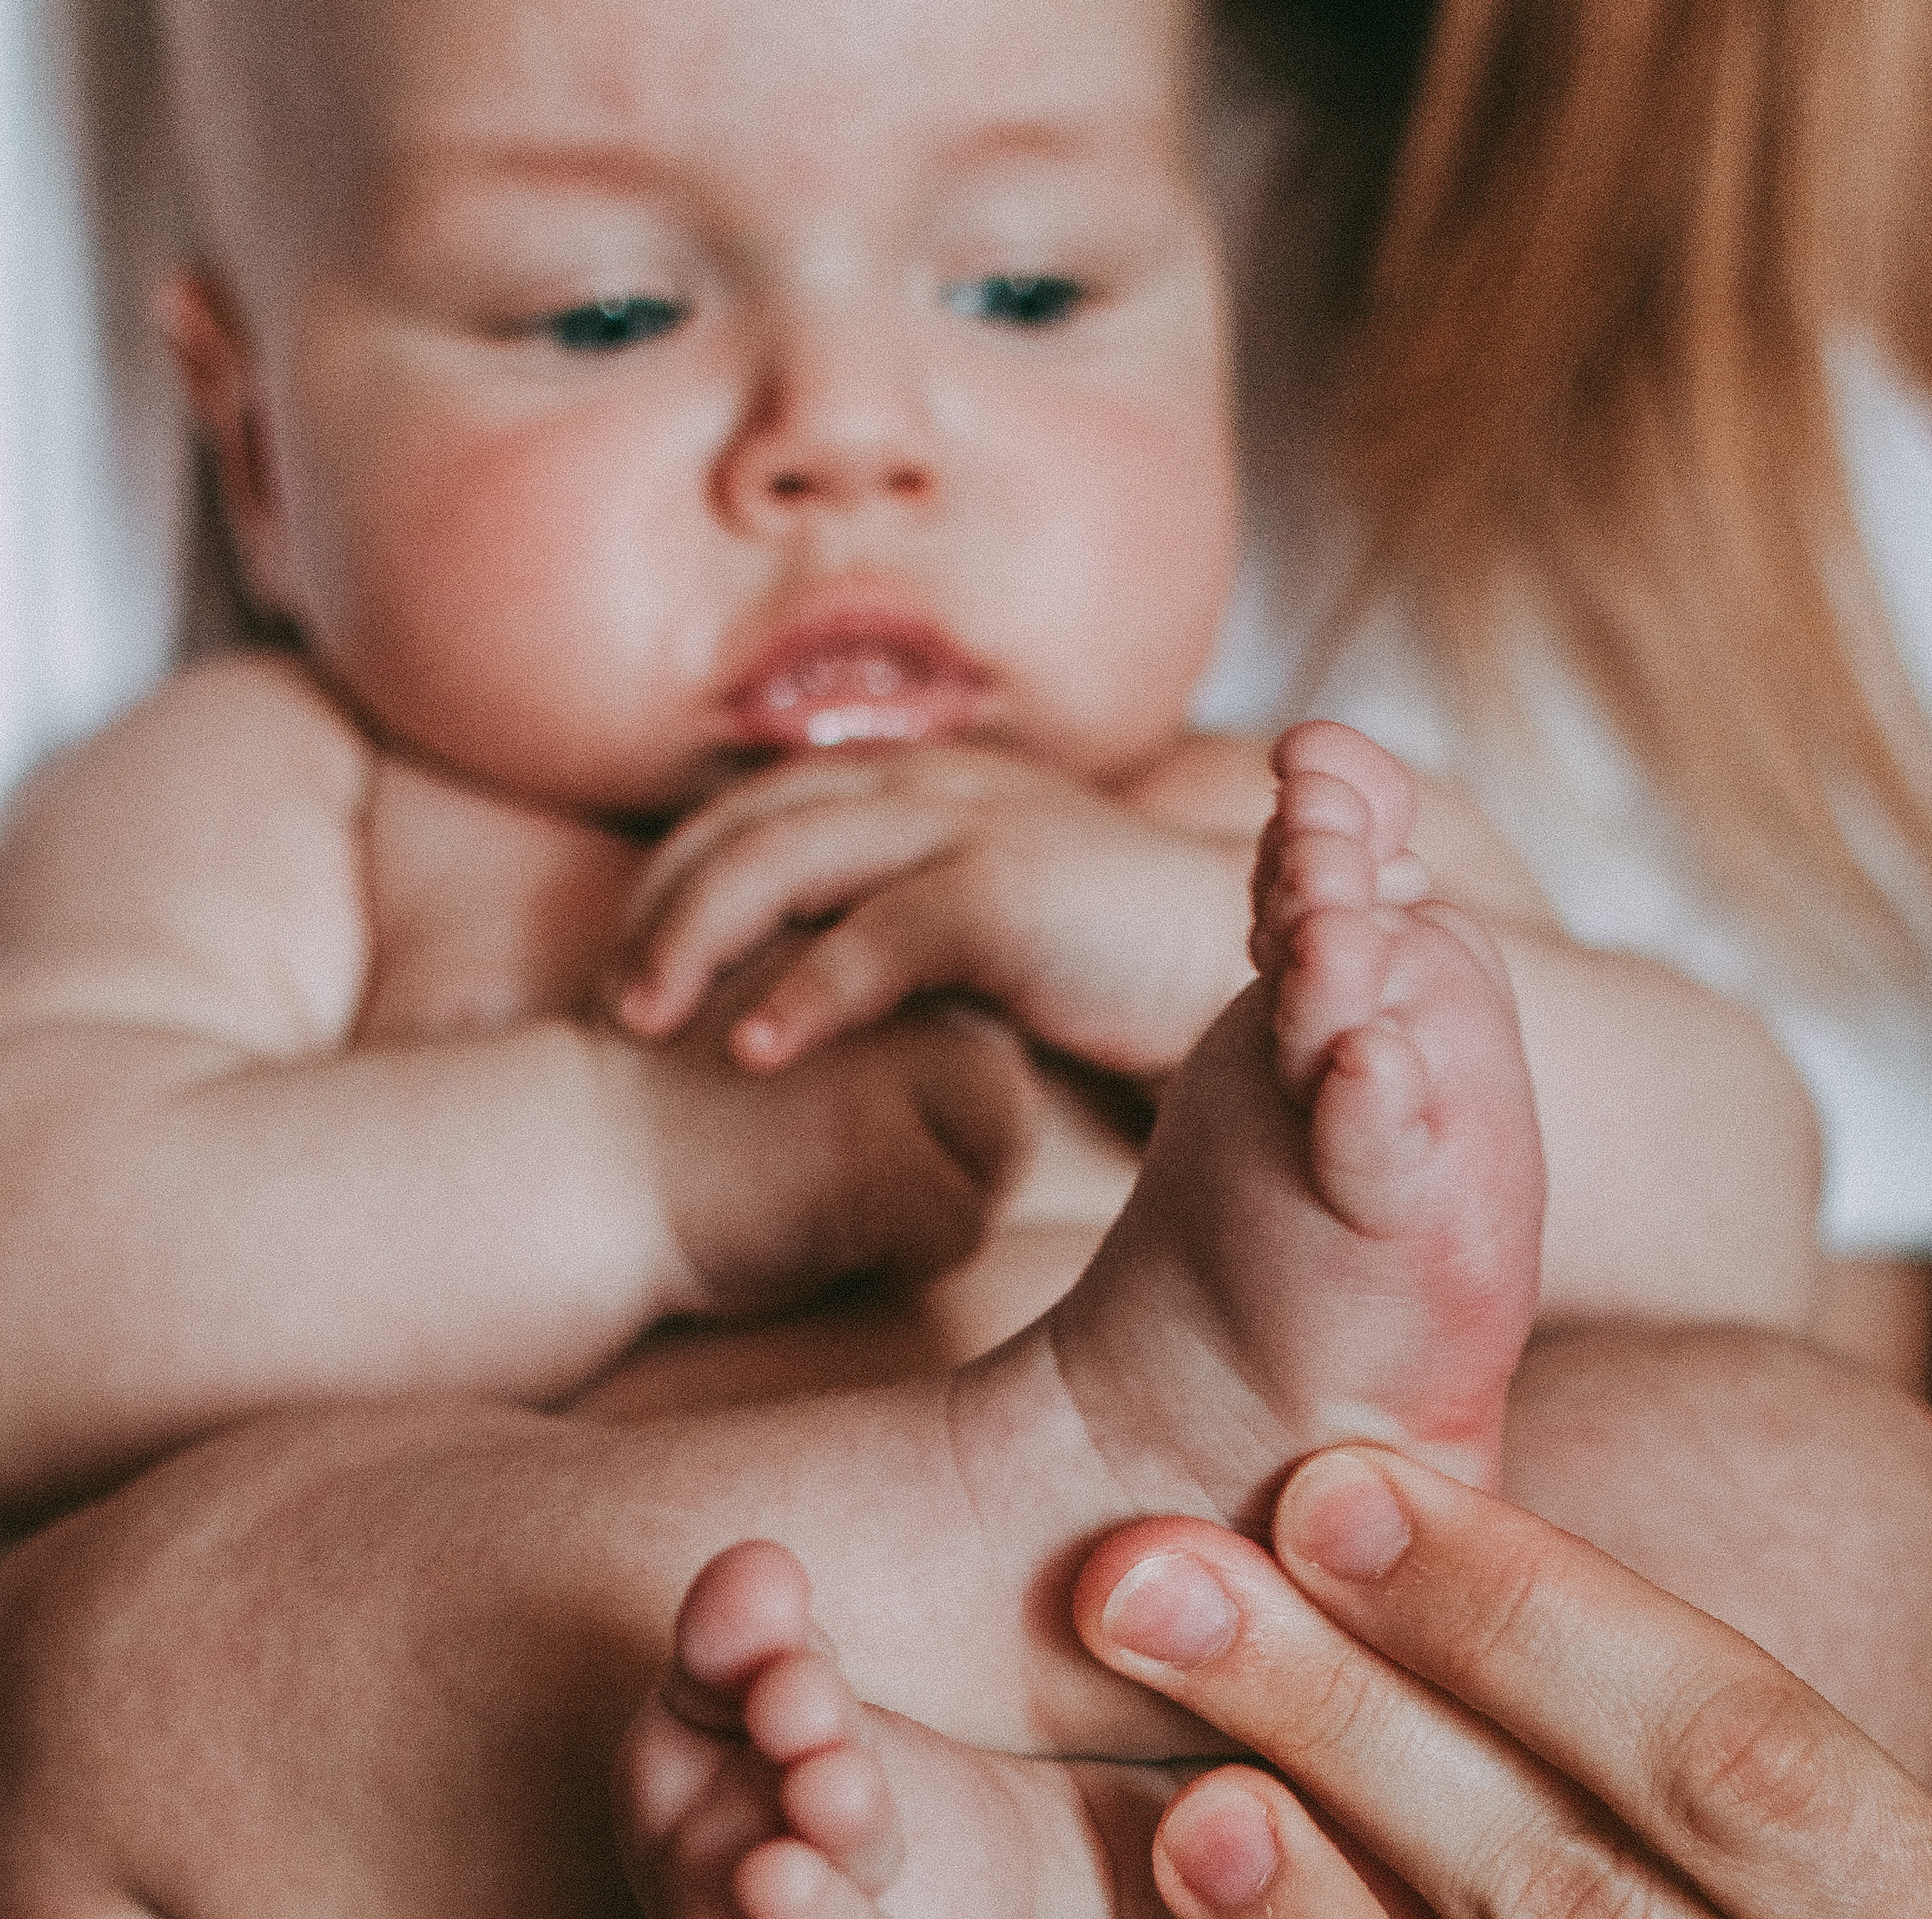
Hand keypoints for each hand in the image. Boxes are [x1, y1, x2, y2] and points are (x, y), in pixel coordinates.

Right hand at [604, 973, 1038, 1317]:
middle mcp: (895, 984)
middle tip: (816, 1166)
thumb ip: (891, 1024)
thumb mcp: (796, 1026)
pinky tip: (807, 1231)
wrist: (568, 1170)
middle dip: (943, 1171)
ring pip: (991, 1175)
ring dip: (924, 1213)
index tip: (819, 1122)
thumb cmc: (681, 1117)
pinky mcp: (878, 1149)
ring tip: (811, 1190)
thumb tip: (1007, 1080)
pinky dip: (900, 1263)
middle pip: (1009, 1119)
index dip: (925, 1127)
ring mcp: (890, 1063)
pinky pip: (955, 1237)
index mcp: (874, 936)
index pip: (987, 1061)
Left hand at [609, 743, 1256, 1088]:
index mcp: (920, 783)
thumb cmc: (1127, 967)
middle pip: (742, 825)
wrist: (1257, 961)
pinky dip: (803, 993)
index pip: (753, 807)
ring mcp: (967, 827)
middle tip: (605, 1009)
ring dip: (694, 943)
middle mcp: (929, 782)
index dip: (671, 880)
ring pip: (780, 863)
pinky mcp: (1008, 893)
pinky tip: (753, 1054)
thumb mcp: (995, 928)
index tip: (626, 969)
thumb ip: (908, 927)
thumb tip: (820, 984)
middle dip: (655, 911)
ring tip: (641, 1026)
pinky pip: (875, 937)